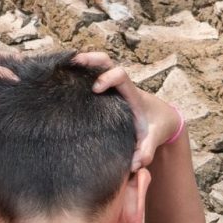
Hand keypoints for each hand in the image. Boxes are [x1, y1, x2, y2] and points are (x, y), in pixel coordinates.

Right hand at [73, 52, 182, 170]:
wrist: (162, 118)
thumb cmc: (155, 127)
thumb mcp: (153, 140)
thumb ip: (147, 151)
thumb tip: (136, 164)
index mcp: (133, 95)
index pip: (121, 76)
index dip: (108, 77)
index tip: (95, 89)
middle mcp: (122, 86)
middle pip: (106, 62)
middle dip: (90, 59)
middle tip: (72, 61)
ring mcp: (113, 86)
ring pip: (98, 64)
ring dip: (82, 62)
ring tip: (60, 66)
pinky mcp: (107, 89)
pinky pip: (94, 74)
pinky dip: (80, 72)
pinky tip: (63, 76)